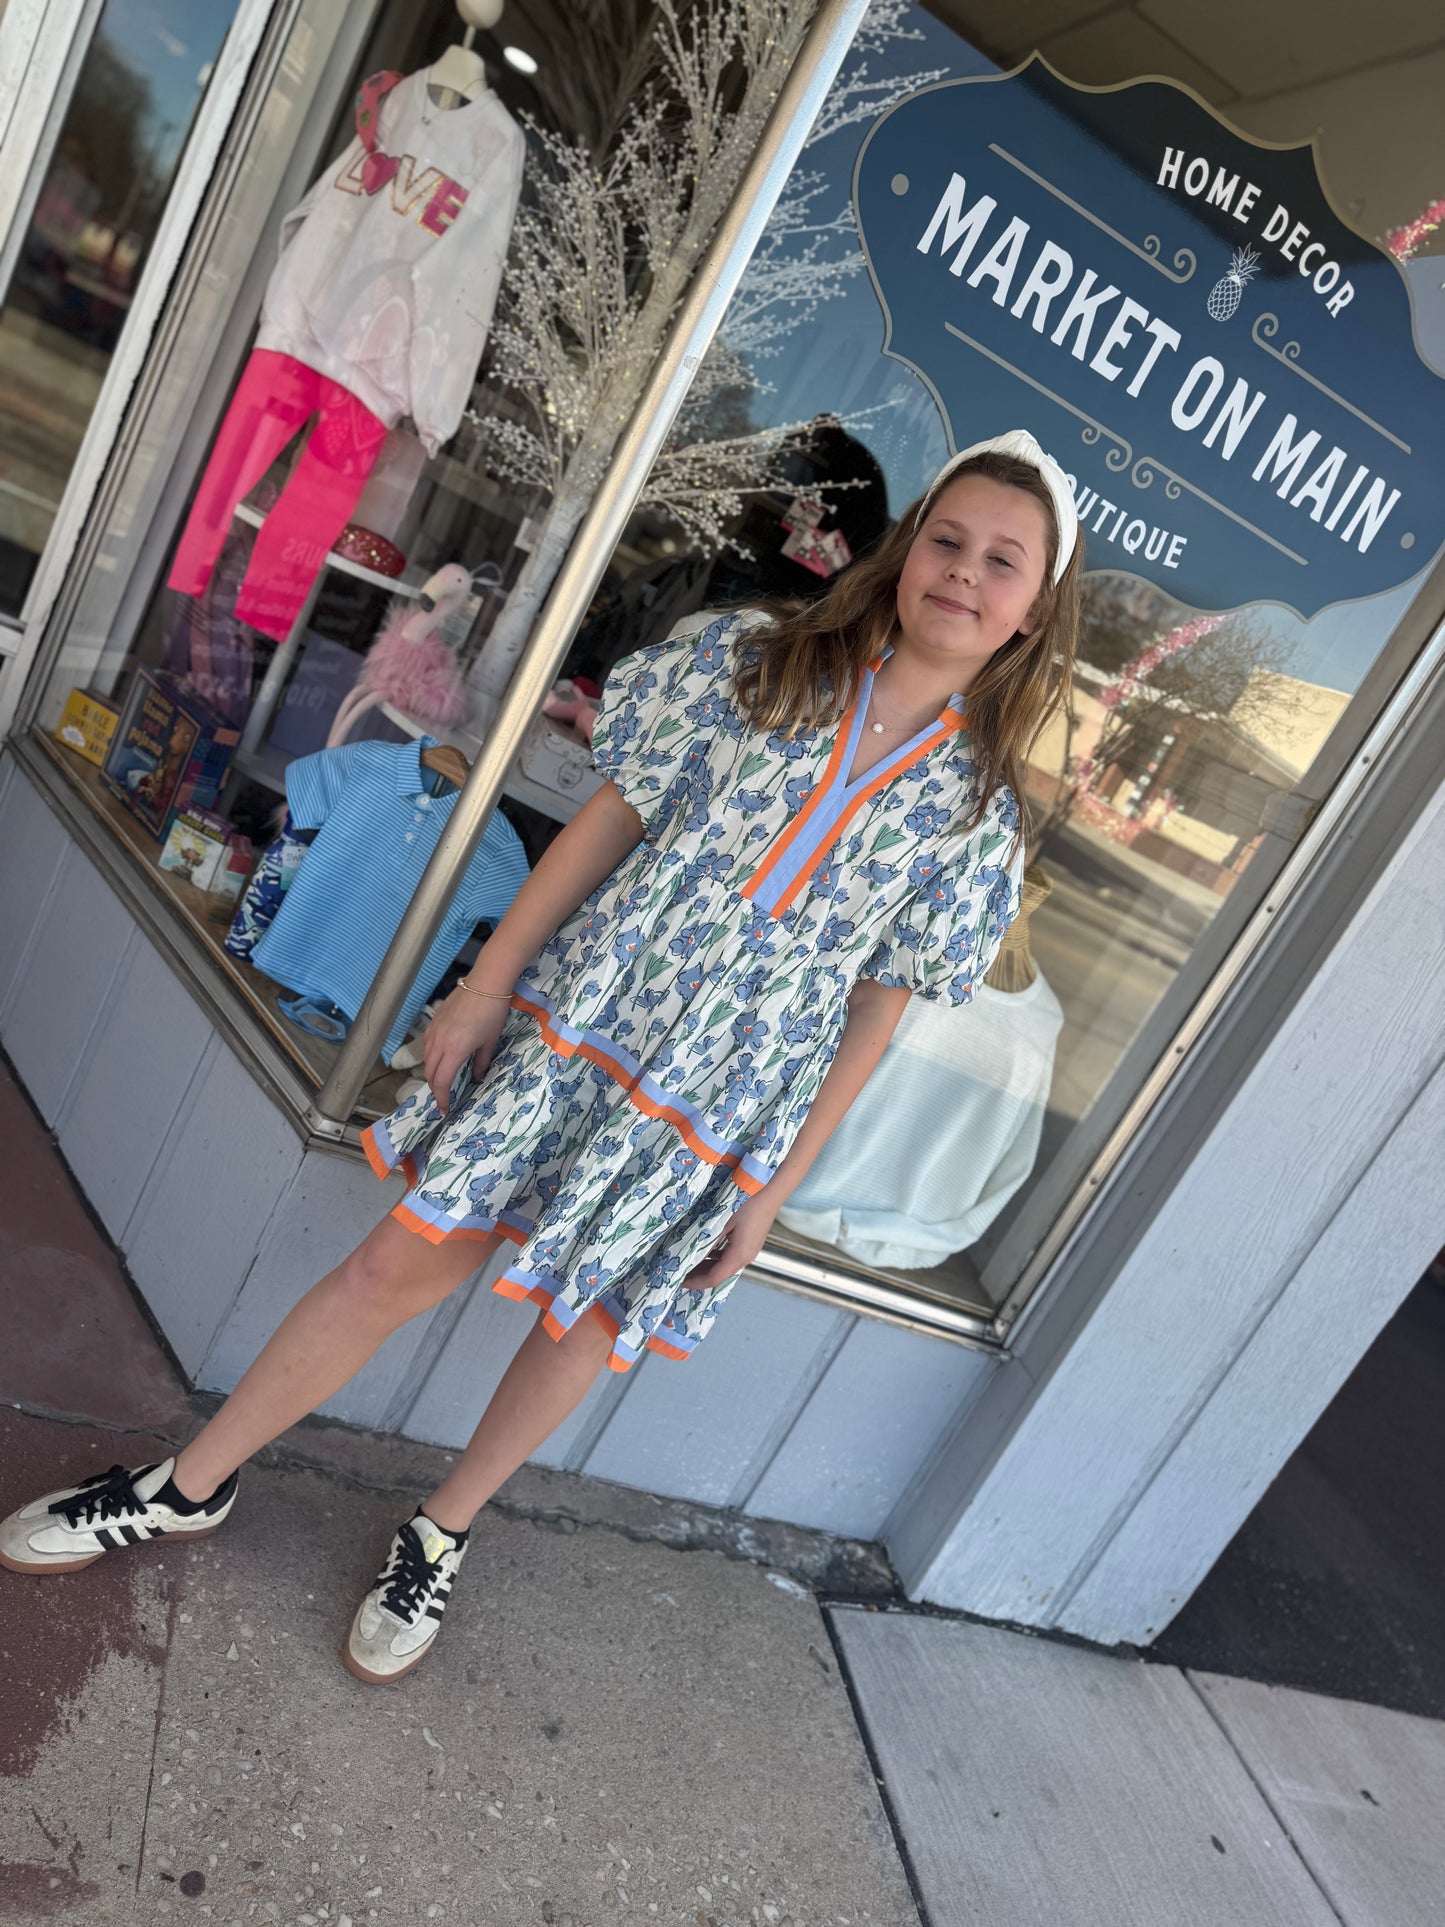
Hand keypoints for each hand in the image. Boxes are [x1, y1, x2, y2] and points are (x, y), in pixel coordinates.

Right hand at [422, 986, 509, 1110]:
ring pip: (426, 1058)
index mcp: (454, 1050)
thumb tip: (477, 1077)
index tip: (445, 1109)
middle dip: (435, 1088)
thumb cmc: (493, 1013)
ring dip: (431, 1073)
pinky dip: (430, 1056)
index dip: (441, 1098)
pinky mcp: (434, 1021)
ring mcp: (434, 1030)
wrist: (485, 984)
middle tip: (444, 1097)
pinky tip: (440, 1058)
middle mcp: (439, 1042)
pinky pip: (427, 1044)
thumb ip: (481, 1062)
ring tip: (441, 1079)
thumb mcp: (490, 1041)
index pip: (441, 1081)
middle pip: (429, 1072)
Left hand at [682, 1190, 779, 1291]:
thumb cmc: (747, 1201)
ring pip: (724, 1265)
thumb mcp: (721, 1221)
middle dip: (698, 1276)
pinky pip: (729, 1254)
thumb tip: (688, 1256)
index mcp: (740, 1255)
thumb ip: (706, 1240)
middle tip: (678, 1273)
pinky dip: (714, 1257)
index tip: (677, 1282)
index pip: (713, 1278)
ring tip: (686, 1263)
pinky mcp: (749, 1240)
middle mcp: (746, 1256)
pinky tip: (703, 1250)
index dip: (694, 1282)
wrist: (770, 1187)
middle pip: (719, 1274)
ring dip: (705, 1266)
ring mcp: (749, 1248)